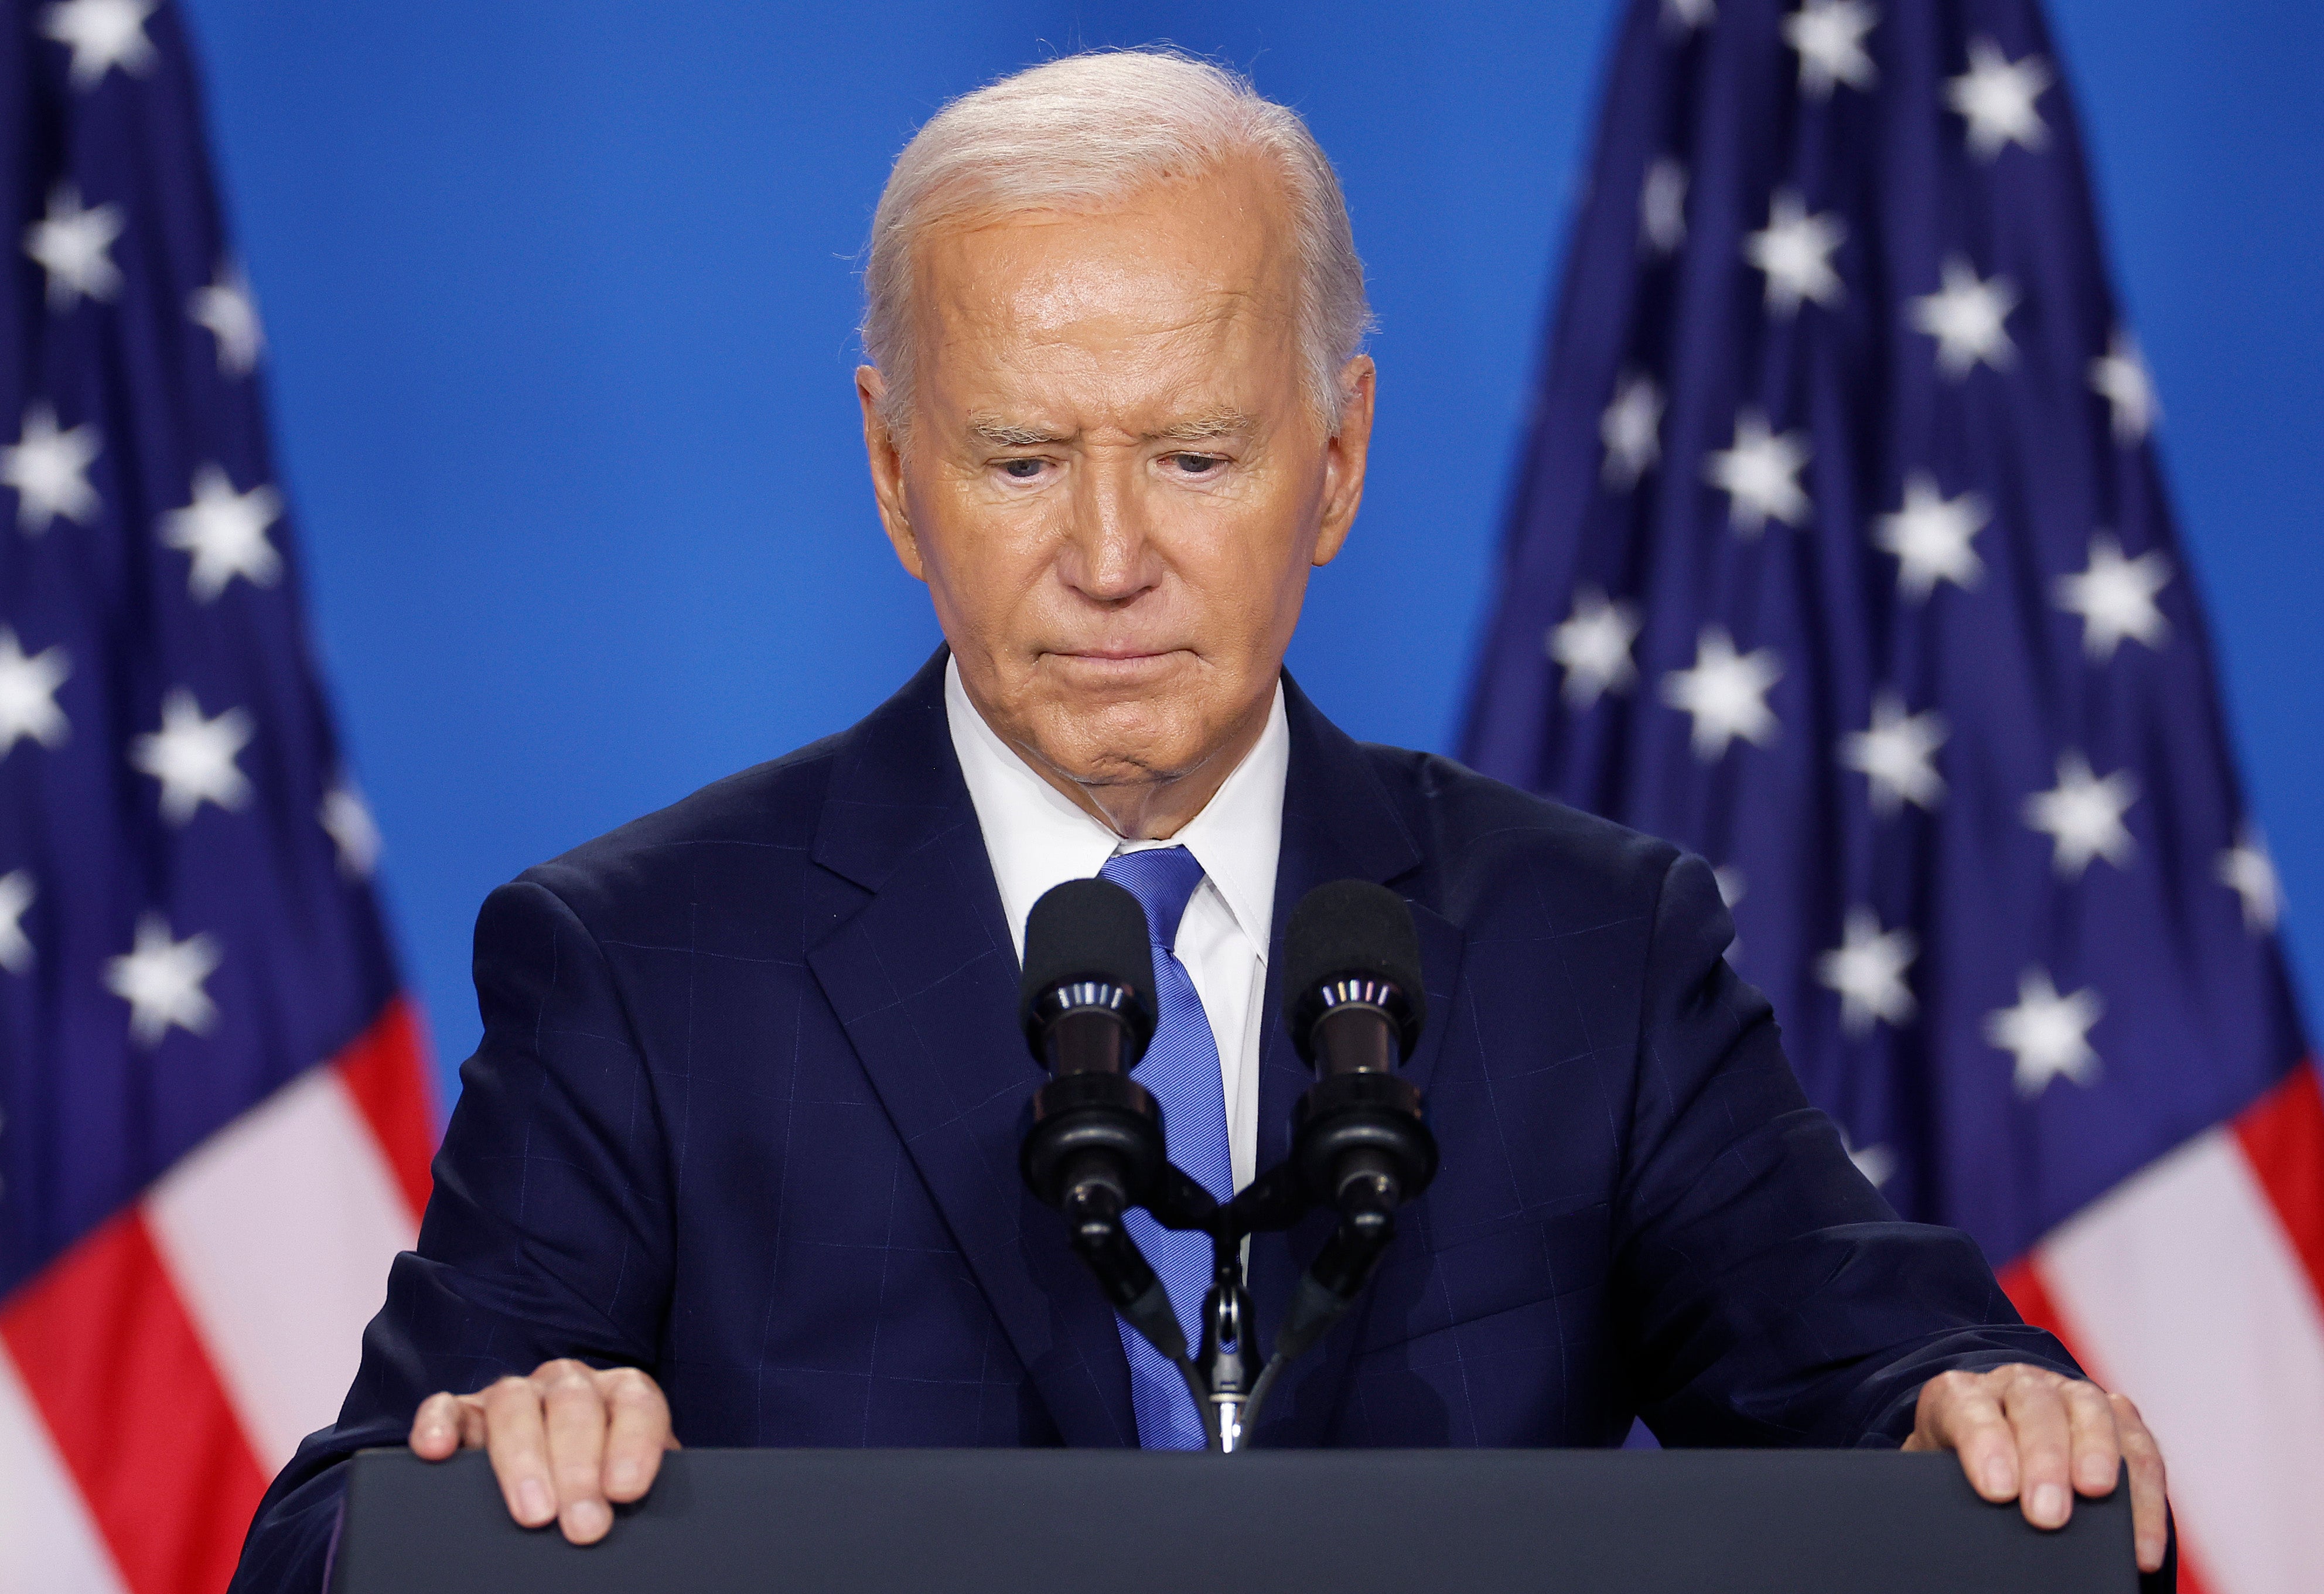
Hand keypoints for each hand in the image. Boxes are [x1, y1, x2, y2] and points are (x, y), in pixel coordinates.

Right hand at [408, 1359, 678, 1544]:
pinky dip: (438, 1423)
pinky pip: (447, 1406)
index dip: (633, 1443)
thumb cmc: (603, 1490)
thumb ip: (633, 1489)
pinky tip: (437, 1451)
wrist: (565, 1485)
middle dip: (578, 1468)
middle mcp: (568, 1385)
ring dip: (523, 1458)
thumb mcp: (628, 1486)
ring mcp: (515, 1395)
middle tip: (583, 1526)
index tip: (626, 1491)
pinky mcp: (464, 1413)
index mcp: (621, 1395)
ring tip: (533, 1513)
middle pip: (573, 1405)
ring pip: (513, 1402)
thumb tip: (635, 1521)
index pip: (636, 1403)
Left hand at [1903, 1364, 2165, 1572]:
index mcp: (1960, 1394)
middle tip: (2046, 1513)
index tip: (1996, 1491)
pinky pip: (2139, 1446)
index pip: (1967, 1405)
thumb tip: (1952, 1540)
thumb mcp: (1932, 1478)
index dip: (1983, 1442)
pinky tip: (2141, 1542)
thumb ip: (1938, 1492)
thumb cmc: (1958, 1474)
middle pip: (2033, 1404)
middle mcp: (2016, 1383)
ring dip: (2098, 1454)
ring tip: (2098, 1497)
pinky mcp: (2117, 1417)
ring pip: (2090, 1409)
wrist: (1989, 1454)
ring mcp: (2069, 1394)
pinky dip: (2145, 1494)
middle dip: (2043, 1457)